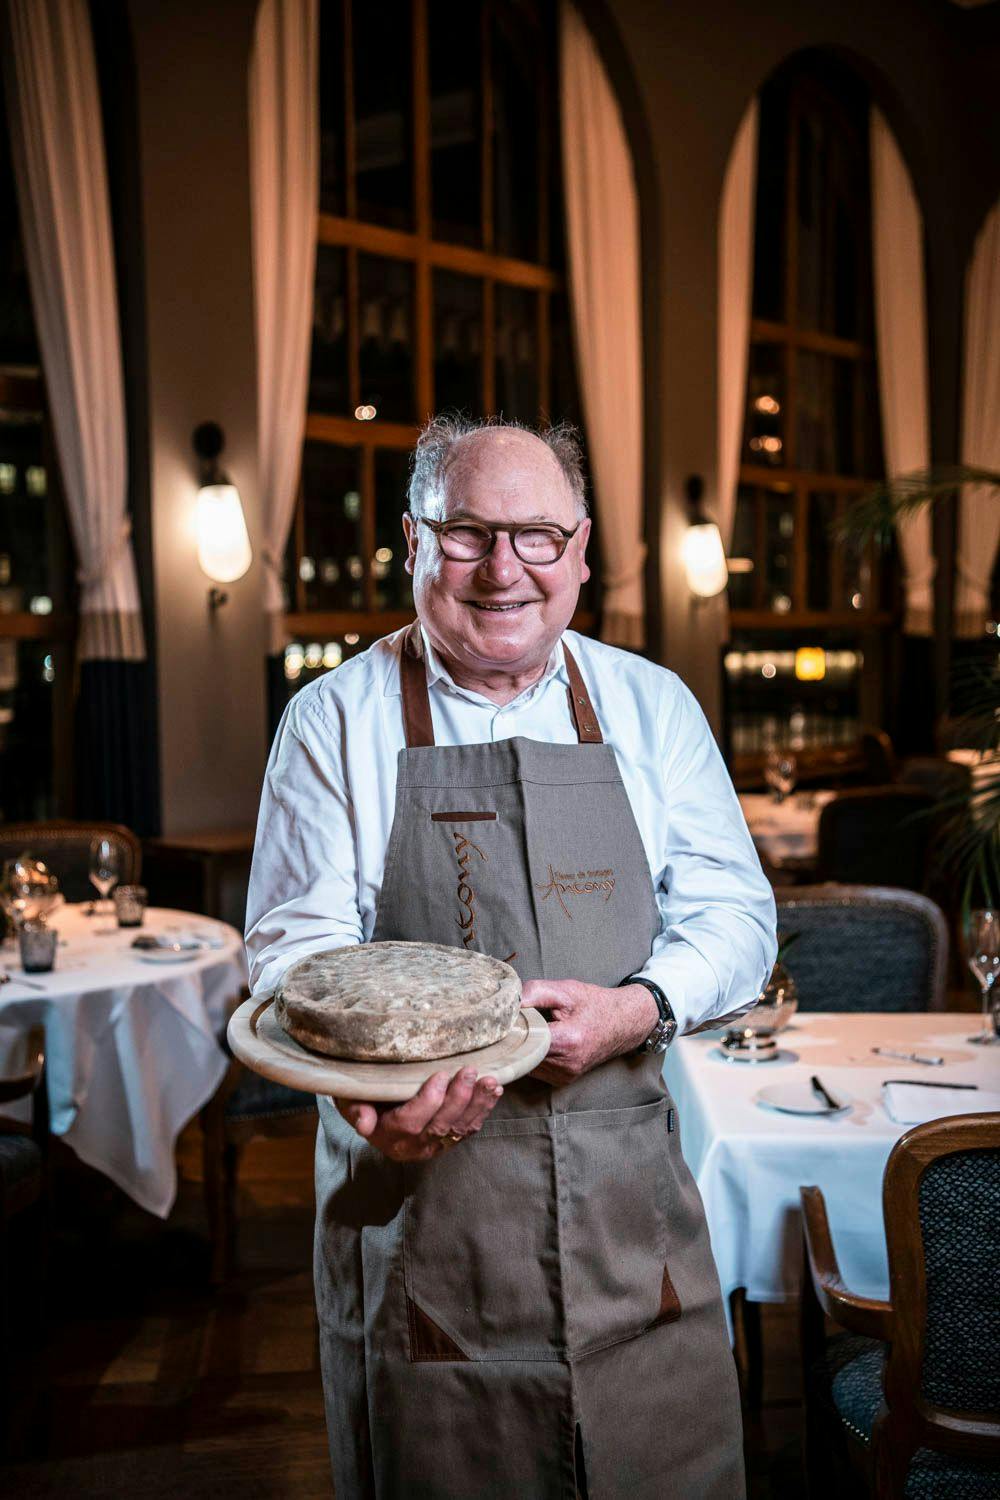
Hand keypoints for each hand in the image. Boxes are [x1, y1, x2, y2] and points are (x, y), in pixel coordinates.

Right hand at [335, 1068, 502, 1161]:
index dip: (428, 1101)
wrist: (372, 1112)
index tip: (441, 1075)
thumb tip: (363, 1124)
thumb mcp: (350, 1099)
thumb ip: (354, 1109)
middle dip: (459, 1098)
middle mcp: (411, 1146)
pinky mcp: (447, 1142)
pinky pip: (467, 1130)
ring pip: (458, 1129)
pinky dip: (482, 1111)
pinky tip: (493, 1093)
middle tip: (470, 1071)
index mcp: (387, 1136)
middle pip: (439, 1126)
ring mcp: (432, 1146)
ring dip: (477, 1105)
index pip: (410, 1122)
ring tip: (491, 1082)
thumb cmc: (362, 1098)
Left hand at [522, 979, 658, 1084]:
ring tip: (534, 1028)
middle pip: (524, 1052)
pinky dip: (533, 1055)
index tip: (507, 1017)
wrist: (623, 1023)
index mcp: (568, 1041)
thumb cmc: (595, 1004)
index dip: (512, 1027)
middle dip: (517, 1036)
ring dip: (524, 1047)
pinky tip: (541, 1041)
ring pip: (527, 1063)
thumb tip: (510, 1002)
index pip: (524, 1040)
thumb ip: (535, 992)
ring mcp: (565, 1075)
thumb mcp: (566, 990)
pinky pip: (536, 1068)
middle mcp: (566, 1064)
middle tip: (518, 1020)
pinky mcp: (563, 1080)